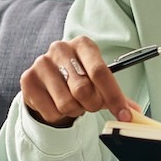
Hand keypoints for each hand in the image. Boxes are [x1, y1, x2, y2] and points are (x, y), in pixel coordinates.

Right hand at [20, 36, 143, 127]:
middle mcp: (60, 48)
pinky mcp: (27, 80)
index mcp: (83, 44)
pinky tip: (57, 104)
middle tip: (92, 105)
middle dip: (92, 105)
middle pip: (83, 89)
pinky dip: (59, 115)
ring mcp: (41, 63)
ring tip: (74, 102)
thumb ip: (116, 96)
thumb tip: (133, 113)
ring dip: (75, 110)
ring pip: (67, 103)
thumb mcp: (98, 81)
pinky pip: (51, 111)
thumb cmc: (78, 78)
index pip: (100, 72)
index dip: (114, 97)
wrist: (47, 81)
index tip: (124, 115)